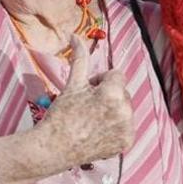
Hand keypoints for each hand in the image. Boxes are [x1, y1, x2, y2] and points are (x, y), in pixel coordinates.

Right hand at [36, 36, 134, 168]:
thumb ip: (79, 58)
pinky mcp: (126, 142)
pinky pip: (126, 126)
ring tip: (93, 120)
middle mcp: (125, 111)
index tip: (87, 92)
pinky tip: (99, 132)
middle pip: (122, 92)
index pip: (117, 75)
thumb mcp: (73, 83)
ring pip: (125, 108)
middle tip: (87, 107)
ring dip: (113, 110)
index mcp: (113, 93)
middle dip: (108, 95)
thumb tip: (74, 35)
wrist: (55, 147)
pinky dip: (115, 127)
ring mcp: (127, 128)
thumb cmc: (62, 113)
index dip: (100, 81)